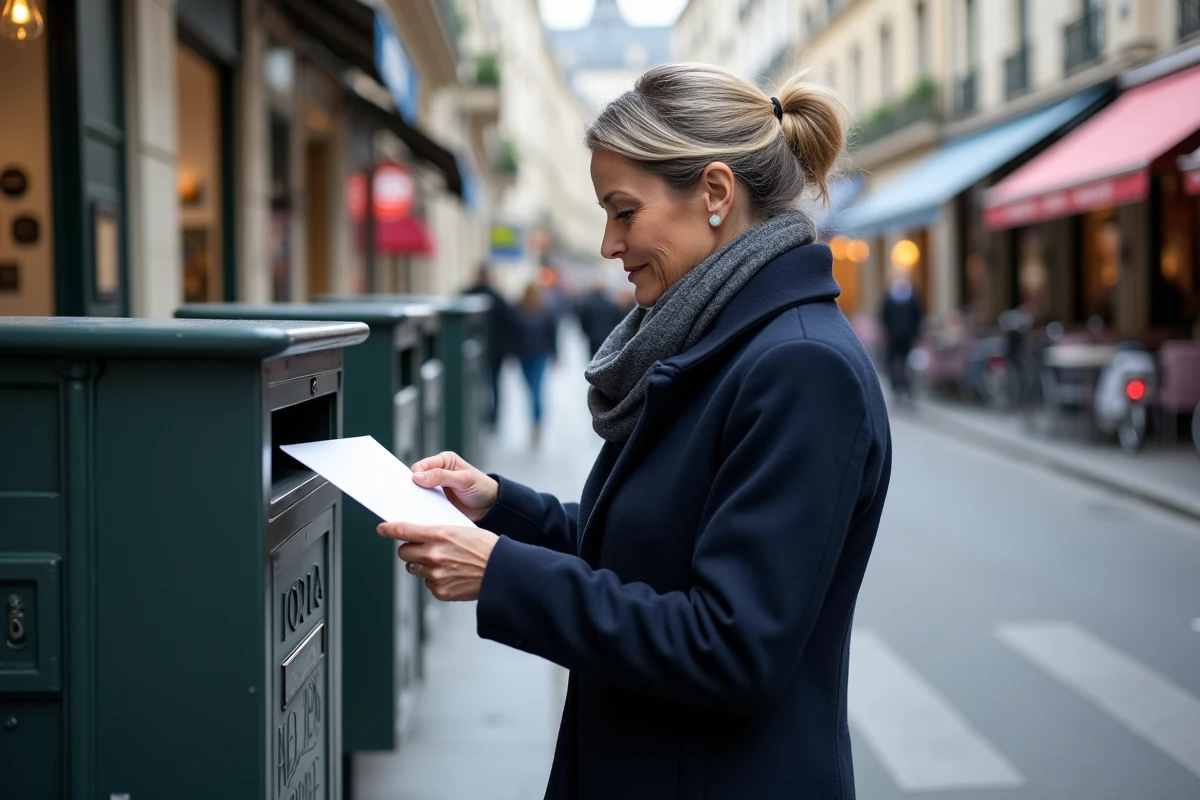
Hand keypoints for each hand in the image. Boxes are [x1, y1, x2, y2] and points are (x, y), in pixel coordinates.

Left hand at [377, 521, 498, 601]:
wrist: (502, 572)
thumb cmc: (487, 548)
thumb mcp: (462, 530)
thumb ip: (438, 533)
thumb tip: (421, 535)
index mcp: (439, 534)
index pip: (404, 530)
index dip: (389, 529)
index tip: (381, 528)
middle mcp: (433, 554)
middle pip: (404, 552)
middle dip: (410, 550)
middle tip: (422, 549)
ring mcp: (435, 574)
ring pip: (415, 568)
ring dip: (424, 565)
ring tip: (445, 564)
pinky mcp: (439, 591)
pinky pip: (427, 583)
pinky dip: (435, 580)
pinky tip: (452, 575)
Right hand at [410, 451, 498, 521]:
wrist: (490, 507)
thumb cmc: (481, 488)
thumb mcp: (463, 479)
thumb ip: (441, 476)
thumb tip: (417, 476)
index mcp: (444, 461)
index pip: (421, 466)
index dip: (415, 475)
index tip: (415, 486)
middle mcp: (438, 472)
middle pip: (417, 478)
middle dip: (415, 487)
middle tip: (413, 497)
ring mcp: (437, 487)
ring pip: (419, 491)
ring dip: (419, 498)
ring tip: (417, 506)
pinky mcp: (438, 500)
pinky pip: (425, 503)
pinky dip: (424, 506)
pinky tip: (424, 512)